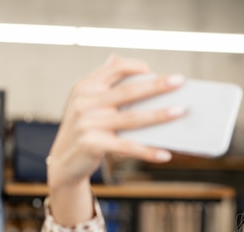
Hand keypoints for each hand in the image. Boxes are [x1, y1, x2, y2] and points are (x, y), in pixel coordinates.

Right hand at [46, 55, 184, 190]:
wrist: (63, 162)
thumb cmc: (84, 128)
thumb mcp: (87, 102)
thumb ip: (102, 83)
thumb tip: (116, 57)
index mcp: (86, 87)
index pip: (113, 68)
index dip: (135, 66)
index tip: (154, 70)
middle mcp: (86, 103)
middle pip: (128, 91)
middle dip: (157, 85)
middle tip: (180, 81)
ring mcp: (89, 124)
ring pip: (132, 119)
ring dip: (159, 115)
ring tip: (180, 112)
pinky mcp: (94, 145)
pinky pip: (128, 147)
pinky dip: (148, 152)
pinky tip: (165, 154)